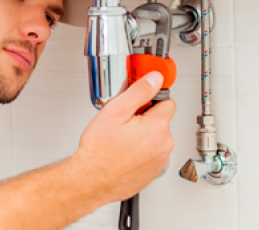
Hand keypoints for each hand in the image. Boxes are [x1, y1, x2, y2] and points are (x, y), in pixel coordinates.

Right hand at [75, 72, 175, 202]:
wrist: (91, 181)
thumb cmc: (99, 151)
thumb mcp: (116, 110)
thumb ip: (139, 91)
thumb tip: (155, 78)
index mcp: (157, 127)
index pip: (167, 101)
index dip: (151, 98)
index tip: (141, 100)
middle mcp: (164, 145)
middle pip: (161, 120)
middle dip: (145, 117)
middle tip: (124, 122)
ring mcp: (160, 160)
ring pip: (156, 137)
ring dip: (143, 135)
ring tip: (121, 140)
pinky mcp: (153, 172)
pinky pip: (152, 153)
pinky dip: (141, 151)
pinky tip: (124, 152)